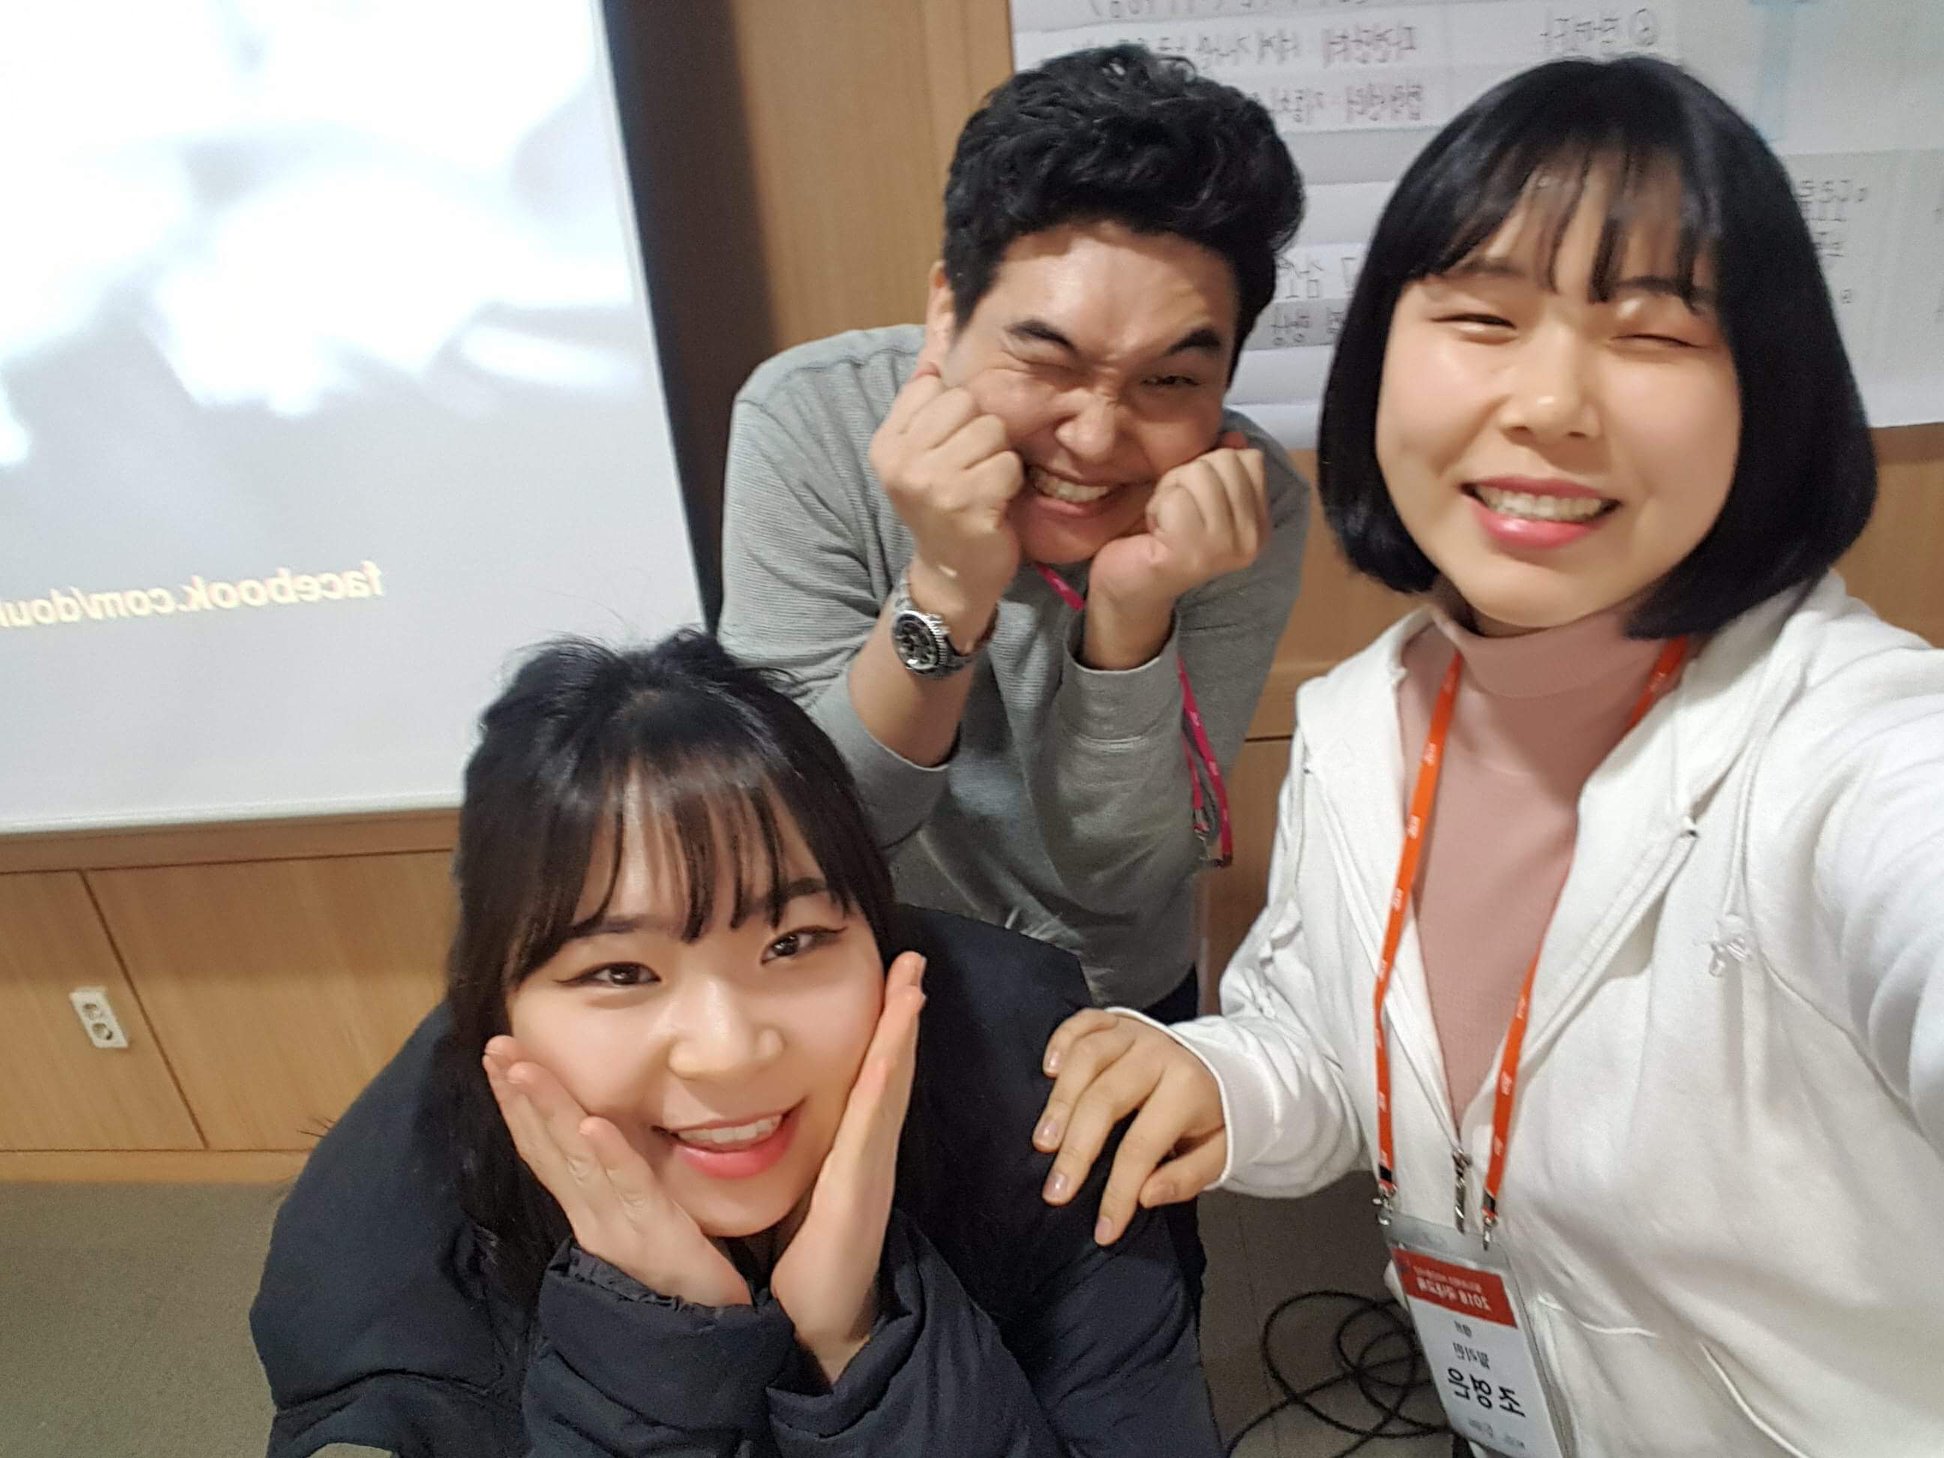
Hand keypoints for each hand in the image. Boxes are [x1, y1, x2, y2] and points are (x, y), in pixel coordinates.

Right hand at [484, 1037, 750, 1307]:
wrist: (707, 1324)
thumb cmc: (679, 1264)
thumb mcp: (642, 1206)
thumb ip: (621, 1169)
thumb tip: (607, 1115)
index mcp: (587, 1207)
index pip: (543, 1148)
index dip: (516, 1103)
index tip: (498, 1058)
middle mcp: (591, 1214)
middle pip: (548, 1146)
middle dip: (519, 1094)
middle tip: (495, 1047)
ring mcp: (617, 1226)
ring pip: (576, 1160)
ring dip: (549, 1110)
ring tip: (526, 1069)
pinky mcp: (654, 1235)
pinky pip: (629, 1187)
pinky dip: (608, 1154)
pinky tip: (592, 1123)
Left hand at [771, 952, 926, 1385]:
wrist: (820, 1320)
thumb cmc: (806, 1257)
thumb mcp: (798, 1185)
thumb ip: (796, 1147)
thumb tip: (764, 1107)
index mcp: (851, 1145)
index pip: (869, 1071)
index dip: (884, 1022)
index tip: (892, 974)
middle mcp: (868, 1149)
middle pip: (891, 1067)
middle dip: (903, 1012)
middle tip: (914, 960)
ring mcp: (869, 1168)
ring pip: (889, 1088)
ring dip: (903, 1035)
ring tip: (913, 987)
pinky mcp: (859, 1193)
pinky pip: (871, 1132)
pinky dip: (884, 1089)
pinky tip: (888, 1057)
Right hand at [868, 363, 1022, 643]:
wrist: (952, 572)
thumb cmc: (944, 506)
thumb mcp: (921, 454)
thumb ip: (923, 405)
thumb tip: (933, 349)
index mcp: (886, 444)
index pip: (934, 387)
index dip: (956, 412)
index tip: (950, 447)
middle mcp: (902, 462)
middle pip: (966, 402)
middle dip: (981, 432)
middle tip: (971, 468)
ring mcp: (933, 484)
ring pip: (991, 431)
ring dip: (998, 458)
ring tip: (983, 485)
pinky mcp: (967, 504)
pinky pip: (1007, 464)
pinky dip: (1010, 483)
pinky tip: (994, 503)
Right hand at [1032, 1010, 1227, 1245]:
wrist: (1227, 1066)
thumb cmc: (1213, 1115)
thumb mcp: (1218, 1154)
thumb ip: (1186, 1178)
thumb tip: (1145, 1195)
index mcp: (1187, 1088)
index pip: (1142, 1146)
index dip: (1119, 1191)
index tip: (1103, 1228)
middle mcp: (1158, 1054)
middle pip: (1104, 1100)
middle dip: (1076, 1150)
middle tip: (1056, 1190)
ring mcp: (1135, 1033)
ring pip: (1086, 1058)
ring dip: (1059, 1102)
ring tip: (1043, 1141)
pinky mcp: (1118, 1020)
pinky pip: (1083, 1021)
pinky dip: (1061, 1041)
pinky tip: (1049, 1071)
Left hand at [1088, 432, 1268, 616]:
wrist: (1127, 587)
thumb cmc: (1160, 536)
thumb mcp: (1194, 493)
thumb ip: (1218, 466)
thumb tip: (1236, 437)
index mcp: (1259, 524)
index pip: (1249, 459)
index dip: (1209, 466)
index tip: (1192, 499)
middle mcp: (1251, 540)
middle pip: (1223, 461)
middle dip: (1185, 476)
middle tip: (1173, 511)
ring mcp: (1224, 549)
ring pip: (1198, 475)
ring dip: (1168, 492)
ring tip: (1163, 522)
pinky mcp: (1192, 554)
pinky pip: (1175, 498)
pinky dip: (1156, 508)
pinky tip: (1154, 534)